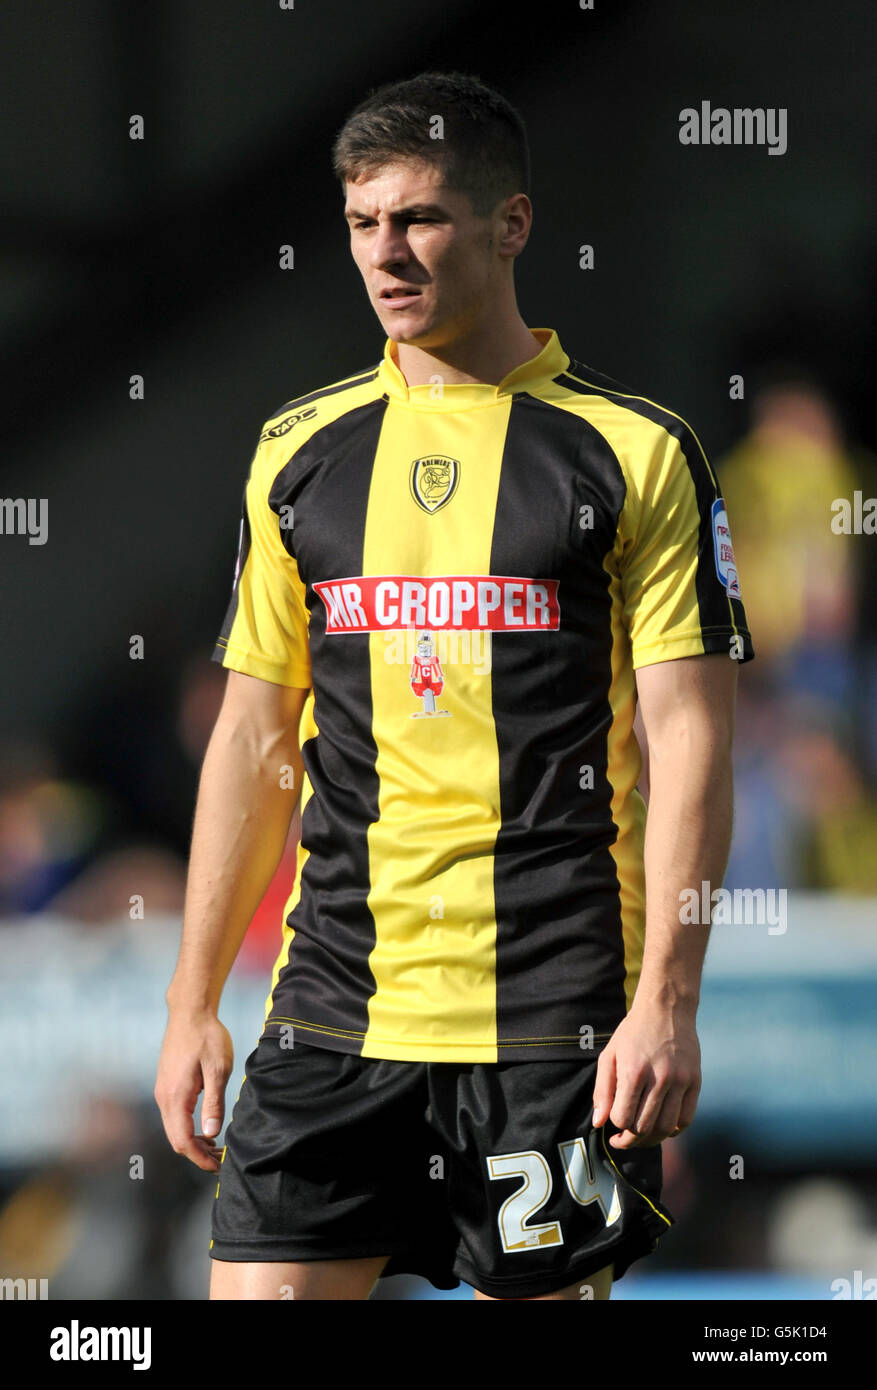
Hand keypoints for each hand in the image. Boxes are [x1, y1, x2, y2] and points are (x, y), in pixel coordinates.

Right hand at [154, 1011, 233, 1171]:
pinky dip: (188, 1128)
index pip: (183, 1141)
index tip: (218, 1166)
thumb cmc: (207, 1037)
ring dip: (193, 1142)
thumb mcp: (218, 1069)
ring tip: (217, 1145)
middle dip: (197, 1154)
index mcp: (176, 1096)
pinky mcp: (166, 1086)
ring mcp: (163, 1091)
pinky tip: (206, 1126)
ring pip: (174, 1129)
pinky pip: (174, 1116)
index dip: (200, 1158)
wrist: (190, 1012)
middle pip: (176, 1140)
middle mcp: (164, 1098)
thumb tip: (210, 1134)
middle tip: (221, 1159)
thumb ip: (213, 1103)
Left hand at [591, 1005, 700, 1148]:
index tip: (613, 1125)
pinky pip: (686, 1118)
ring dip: (652, 1139)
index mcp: (634, 1072)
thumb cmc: (633, 1034)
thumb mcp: (610, 1055)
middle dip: (632, 1140)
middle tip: (625, 1139)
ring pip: (666, 1128)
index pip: (623, 1118)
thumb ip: (602, 1091)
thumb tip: (599, 1123)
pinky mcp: (695, 1081)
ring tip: (642, 1136)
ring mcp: (680, 1081)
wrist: (666, 1010)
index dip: (616, 1128)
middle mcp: (659, 1078)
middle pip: (645, 1127)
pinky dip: (674, 1130)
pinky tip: (663, 1126)